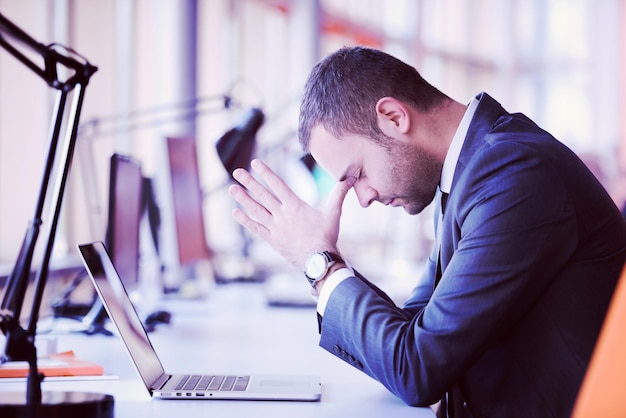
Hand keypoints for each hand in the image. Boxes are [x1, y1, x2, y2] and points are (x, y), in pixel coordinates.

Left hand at [228, 159, 354, 269]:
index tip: (254, 163)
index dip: (265, 173)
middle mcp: (282, 214)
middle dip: (249, 182)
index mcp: (295, 206)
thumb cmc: (327, 237)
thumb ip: (339, 193)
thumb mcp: (334, 212)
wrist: (318, 261)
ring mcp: (275, 227)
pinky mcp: (272, 240)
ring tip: (232, 188)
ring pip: (256, 210)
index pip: (277, 184)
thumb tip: (351, 177)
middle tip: (236, 172)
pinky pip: (255, 228)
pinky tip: (235, 212)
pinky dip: (245, 220)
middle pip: (262, 195)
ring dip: (243, 198)